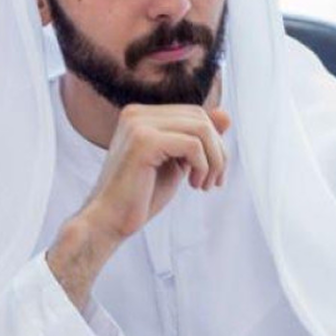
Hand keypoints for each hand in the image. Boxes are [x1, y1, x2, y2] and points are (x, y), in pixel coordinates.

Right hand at [78, 103, 231, 244]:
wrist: (108, 222)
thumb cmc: (140, 196)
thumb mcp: (176, 163)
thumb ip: (198, 139)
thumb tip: (226, 114)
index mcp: (141, 115)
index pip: (194, 114)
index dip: (212, 142)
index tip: (211, 173)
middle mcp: (136, 113)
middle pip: (200, 117)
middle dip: (217, 150)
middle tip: (213, 181)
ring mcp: (138, 124)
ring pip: (201, 129)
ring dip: (213, 160)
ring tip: (204, 185)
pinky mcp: (144, 141)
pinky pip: (192, 145)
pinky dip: (203, 166)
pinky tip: (194, 185)